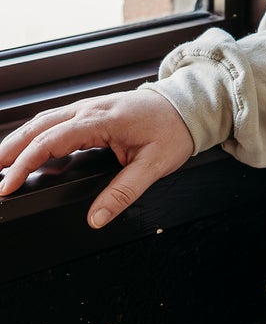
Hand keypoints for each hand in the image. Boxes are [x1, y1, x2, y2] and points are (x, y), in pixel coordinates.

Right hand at [0, 88, 193, 228]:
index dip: (25, 163)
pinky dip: (37, 135)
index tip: (7, 185)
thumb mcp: (154, 165)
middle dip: (11, 149)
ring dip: (20, 140)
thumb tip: (97, 217)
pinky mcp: (91, 111)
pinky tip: (29, 150)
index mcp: (101, 120)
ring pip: (44, 121)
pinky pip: (57, 121)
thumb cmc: (173, 130)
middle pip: (38, 127)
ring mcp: (89, 107)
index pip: (51, 141)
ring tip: (1, 163)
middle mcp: (90, 109)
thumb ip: (124, 192)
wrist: (188, 106)